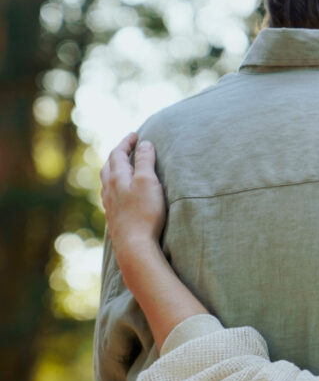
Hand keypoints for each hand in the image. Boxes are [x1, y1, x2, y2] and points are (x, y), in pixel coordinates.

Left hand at [100, 133, 166, 251]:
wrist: (134, 245)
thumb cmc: (144, 212)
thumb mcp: (148, 181)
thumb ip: (146, 161)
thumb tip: (144, 144)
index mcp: (117, 177)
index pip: (118, 154)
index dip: (126, 142)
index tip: (135, 135)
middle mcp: (109, 189)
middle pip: (108, 166)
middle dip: (118, 154)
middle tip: (127, 147)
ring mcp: (109, 204)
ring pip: (106, 182)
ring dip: (113, 170)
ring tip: (121, 168)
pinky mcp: (114, 218)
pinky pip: (109, 196)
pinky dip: (114, 187)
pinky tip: (119, 194)